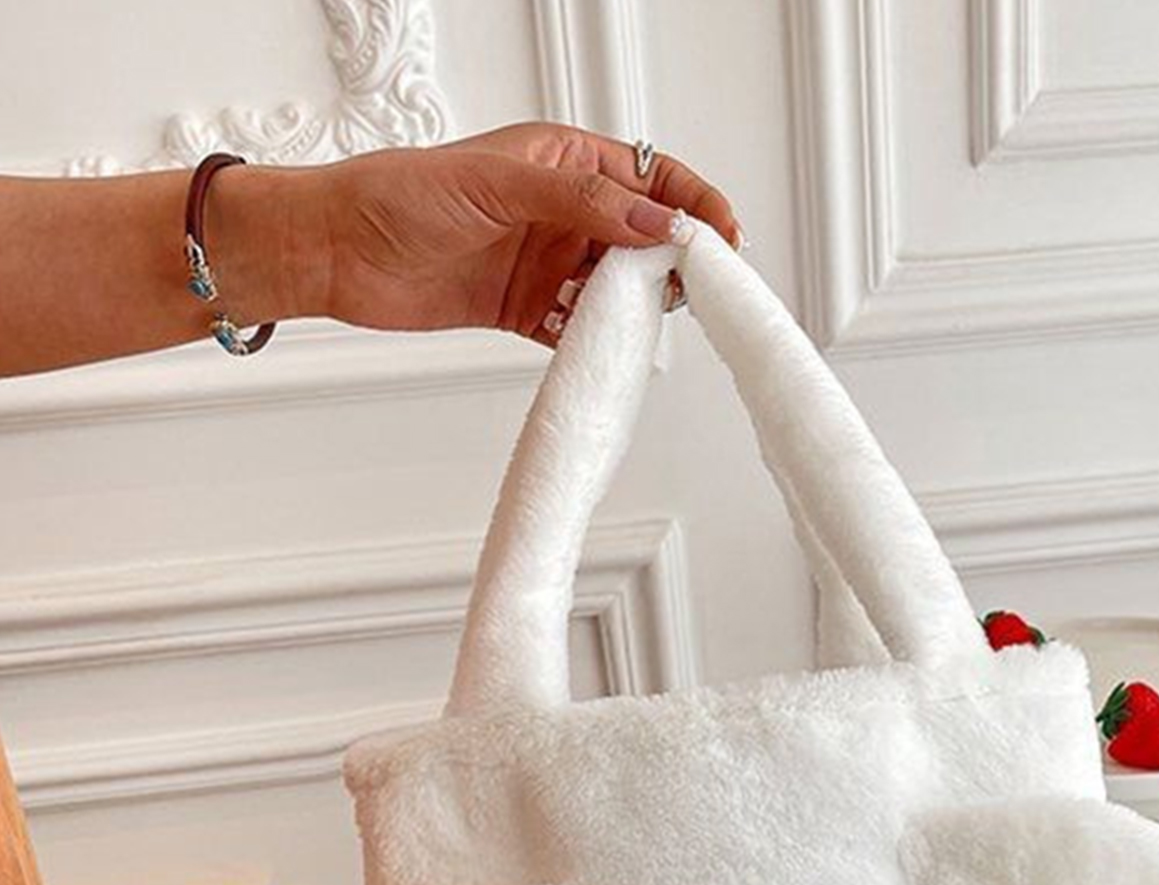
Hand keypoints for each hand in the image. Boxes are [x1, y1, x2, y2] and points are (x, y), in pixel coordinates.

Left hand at [296, 124, 736, 344]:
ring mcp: (545, 262)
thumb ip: (584, 202)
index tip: (724, 239)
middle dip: (673, 263)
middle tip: (694, 291)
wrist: (335, 252)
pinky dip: (596, 342)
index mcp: (561, 160)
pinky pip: (579, 328)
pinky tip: (606, 351)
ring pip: (615, 287)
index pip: (650, 177)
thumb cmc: (397, 196)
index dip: (693, 205)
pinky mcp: (526, 310)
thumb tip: (656, 223)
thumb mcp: (500, 185)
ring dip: (635, 307)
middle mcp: (560, 211)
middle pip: (642, 237)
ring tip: (644, 323)